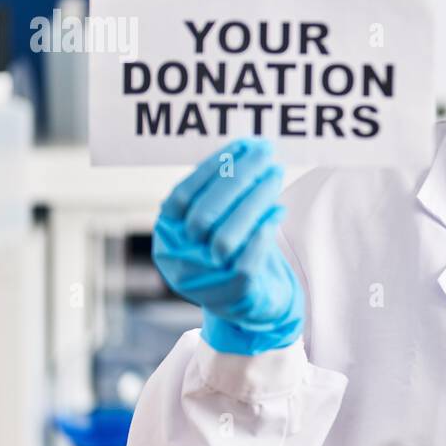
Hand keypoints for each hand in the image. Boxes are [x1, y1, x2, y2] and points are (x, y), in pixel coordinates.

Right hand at [152, 138, 303, 354]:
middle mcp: (178, 262)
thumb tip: (247, 148)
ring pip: (226, 238)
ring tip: (275, 175)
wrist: (253, 301)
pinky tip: (277, 212)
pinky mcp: (232, 298)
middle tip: (266, 153)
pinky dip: (263, 233)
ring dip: (255, 200)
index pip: (181, 197)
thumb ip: (222, 191)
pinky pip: (248, 262)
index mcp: (167, 237)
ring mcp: (203, 283)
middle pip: (204, 215)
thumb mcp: (219, 219)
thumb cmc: (237, 249)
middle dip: (237, 178)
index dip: (210, 168)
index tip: (241, 145)